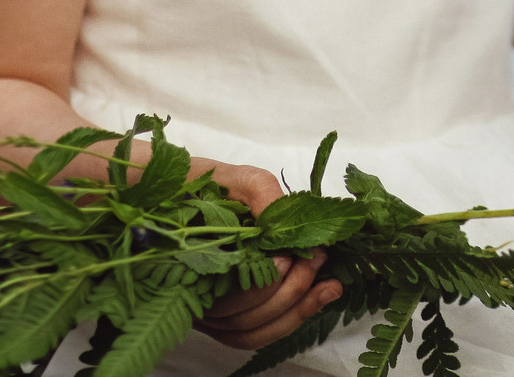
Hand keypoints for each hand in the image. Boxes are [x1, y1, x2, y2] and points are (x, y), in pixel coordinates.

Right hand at [194, 160, 341, 349]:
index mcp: (191, 264)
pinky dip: (287, 322)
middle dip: (289, 291)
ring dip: (295, 311)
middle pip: (243, 317)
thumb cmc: (207, 183)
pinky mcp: (227, 315)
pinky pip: (254, 334)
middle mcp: (196, 295)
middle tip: (317, 259)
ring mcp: (209, 310)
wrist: (185, 190)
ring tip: (329, 286)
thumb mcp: (238, 179)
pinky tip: (317, 300)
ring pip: (251, 330)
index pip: (227, 293)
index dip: (264, 283)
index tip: (290, 257)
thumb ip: (261, 196)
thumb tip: (286, 226)